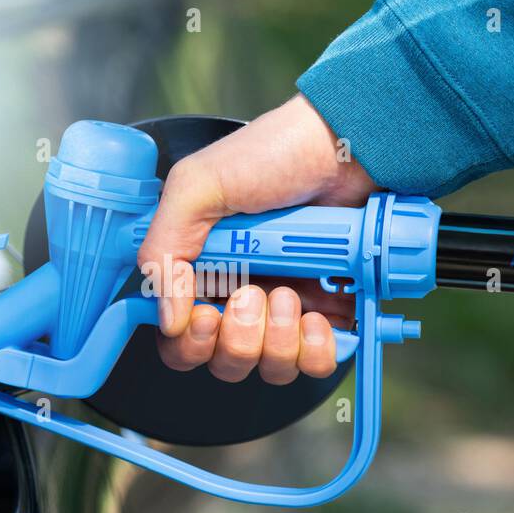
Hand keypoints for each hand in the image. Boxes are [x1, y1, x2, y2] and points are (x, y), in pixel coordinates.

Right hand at [137, 94, 377, 384]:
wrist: (349, 146)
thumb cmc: (275, 153)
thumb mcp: (197, 187)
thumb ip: (163, 249)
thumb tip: (166, 317)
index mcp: (200, 270)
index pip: (178, 339)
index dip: (188, 343)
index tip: (205, 316)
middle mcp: (239, 295)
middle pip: (224, 362)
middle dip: (238, 339)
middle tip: (253, 294)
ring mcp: (285, 307)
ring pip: (270, 367)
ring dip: (278, 341)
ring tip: (291, 295)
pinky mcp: (328, 311)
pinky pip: (316, 361)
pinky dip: (317, 348)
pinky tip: (319, 314)